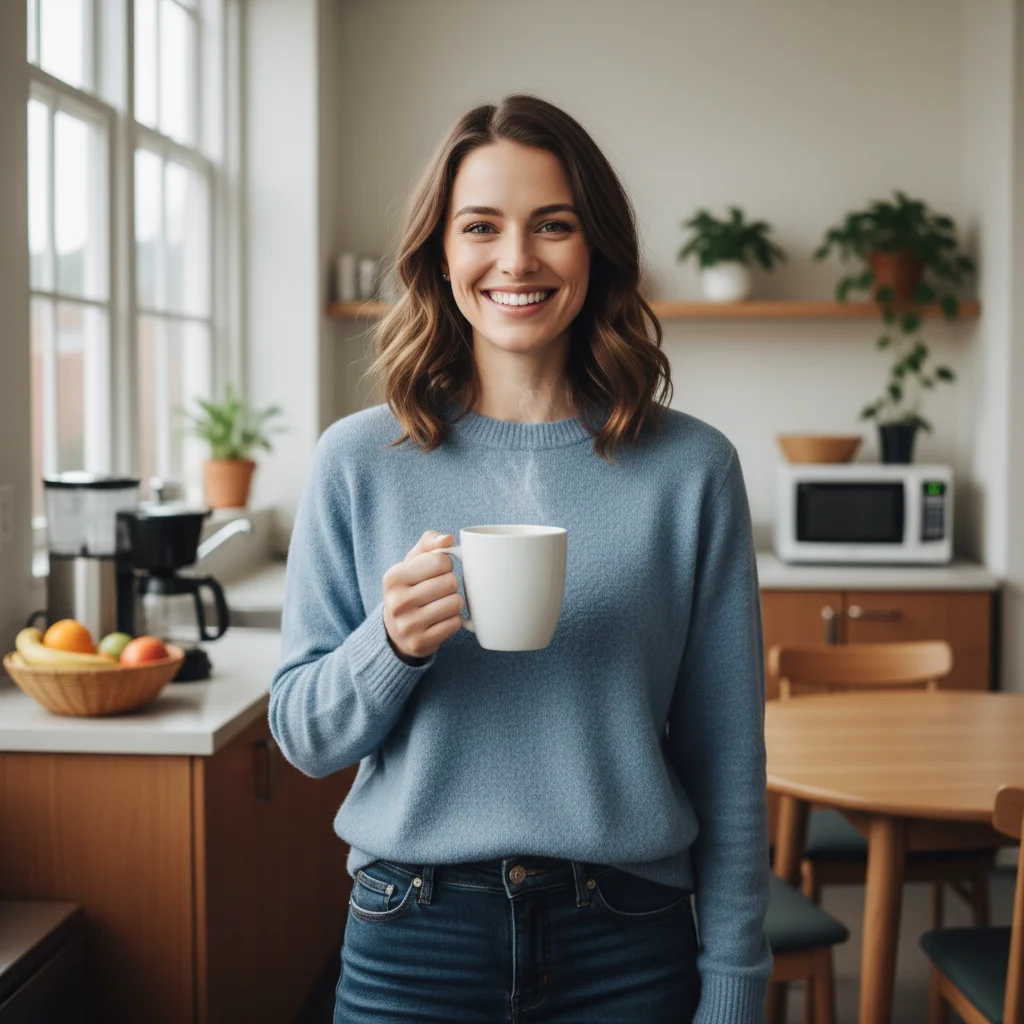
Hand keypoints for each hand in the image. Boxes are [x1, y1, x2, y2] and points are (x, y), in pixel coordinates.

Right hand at [382, 531, 463, 663]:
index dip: (445, 564)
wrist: (396, 631)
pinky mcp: (420, 643)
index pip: (440, 560)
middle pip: (450, 582)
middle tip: (440, 590)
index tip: (437, 571)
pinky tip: (440, 620)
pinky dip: (453, 620)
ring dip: (454, 602)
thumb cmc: (409, 588)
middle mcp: (397, 602)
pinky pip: (455, 623)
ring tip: (441, 604)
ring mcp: (408, 625)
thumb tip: (447, 539)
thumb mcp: (412, 563)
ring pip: (455, 603)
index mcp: (393, 577)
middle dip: (450, 583)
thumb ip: (429, 544)